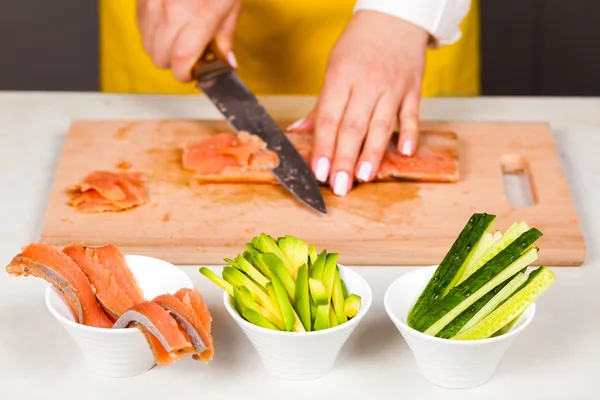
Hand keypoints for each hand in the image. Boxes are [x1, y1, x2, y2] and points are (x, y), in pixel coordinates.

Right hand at [136, 0, 240, 81]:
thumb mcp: (230, 7)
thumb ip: (225, 38)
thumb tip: (225, 63)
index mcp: (198, 16)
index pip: (181, 61)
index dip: (186, 74)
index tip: (194, 73)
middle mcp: (171, 11)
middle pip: (161, 59)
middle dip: (176, 63)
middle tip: (191, 52)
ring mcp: (152, 4)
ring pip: (148, 46)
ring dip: (163, 48)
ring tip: (180, 35)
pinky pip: (142, 29)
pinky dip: (153, 33)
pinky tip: (168, 22)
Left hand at [287, 11, 428, 195]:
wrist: (394, 17)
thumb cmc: (359, 45)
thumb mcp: (334, 68)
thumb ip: (321, 105)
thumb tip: (299, 132)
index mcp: (341, 77)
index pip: (330, 118)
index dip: (323, 147)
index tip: (319, 171)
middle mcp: (367, 83)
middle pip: (354, 126)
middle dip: (345, 159)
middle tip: (339, 186)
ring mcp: (393, 87)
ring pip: (382, 125)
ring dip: (372, 153)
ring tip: (363, 177)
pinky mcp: (413, 89)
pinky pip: (411, 115)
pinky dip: (409, 134)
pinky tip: (404, 153)